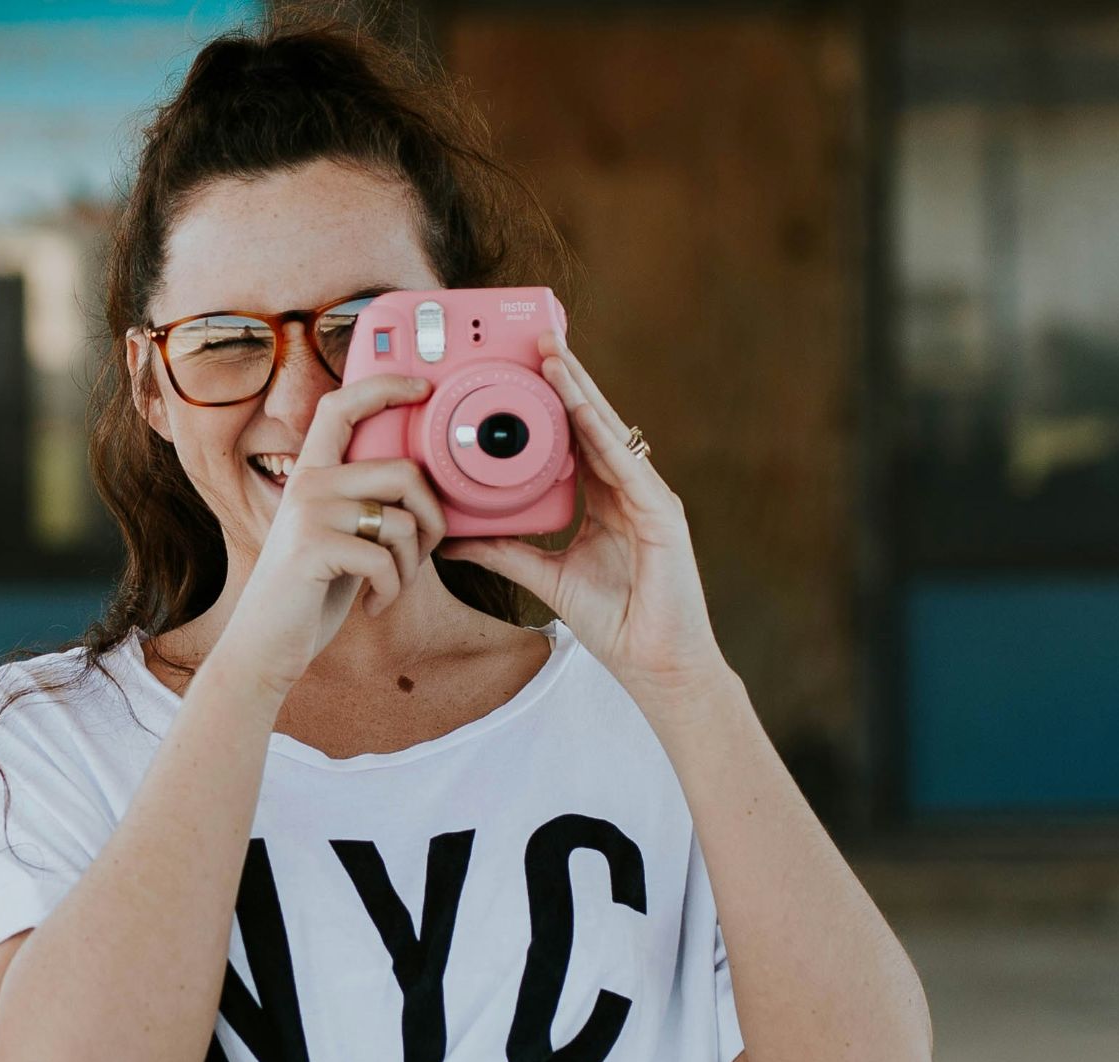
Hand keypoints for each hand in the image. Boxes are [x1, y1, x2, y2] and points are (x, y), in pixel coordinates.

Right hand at [216, 375, 448, 696]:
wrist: (264, 644)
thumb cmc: (309, 592)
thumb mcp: (334, 535)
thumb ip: (363, 502)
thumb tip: (422, 488)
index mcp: (312, 473)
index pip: (343, 406)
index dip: (384, 386)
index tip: (422, 387)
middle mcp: (307, 482)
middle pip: (403, 470)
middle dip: (432, 519)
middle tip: (419, 555)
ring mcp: (308, 512)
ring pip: (403, 520)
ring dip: (411, 565)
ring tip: (390, 585)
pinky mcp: (313, 547)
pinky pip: (386, 558)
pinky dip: (392, 590)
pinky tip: (374, 605)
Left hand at [439, 332, 730, 709]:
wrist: (656, 666)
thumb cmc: (614, 622)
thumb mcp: (545, 576)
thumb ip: (504, 551)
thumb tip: (454, 536)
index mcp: (605, 501)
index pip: (574, 439)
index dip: (552, 403)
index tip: (524, 369)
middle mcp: (629, 490)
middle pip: (592, 424)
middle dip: (565, 380)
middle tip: (538, 337)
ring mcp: (649, 498)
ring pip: (608, 433)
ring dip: (580, 391)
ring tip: (552, 354)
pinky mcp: (663, 514)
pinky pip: (626, 465)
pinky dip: (601, 434)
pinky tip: (580, 406)